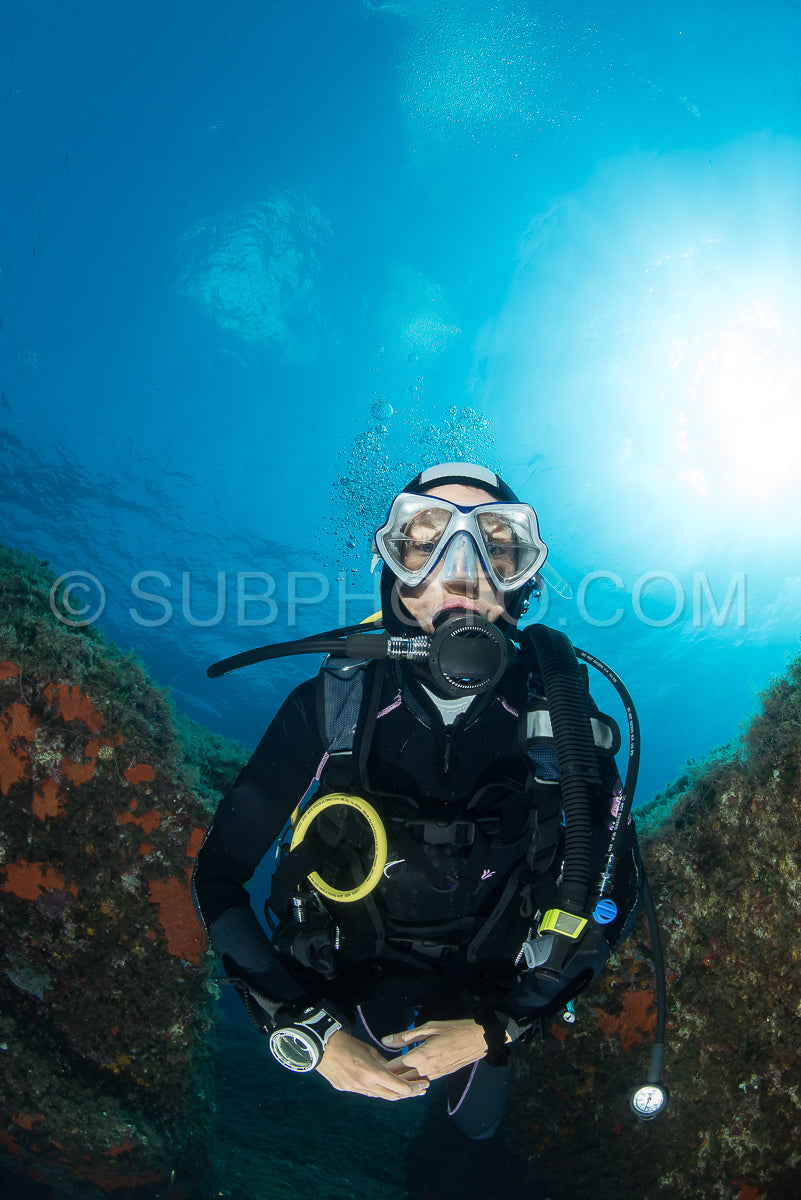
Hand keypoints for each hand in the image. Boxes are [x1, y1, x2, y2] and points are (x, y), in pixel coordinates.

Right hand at [315, 1029, 429, 1100]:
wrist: (322, 1047)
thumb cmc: (348, 1044)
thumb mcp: (370, 1050)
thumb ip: (383, 1063)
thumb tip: (392, 1071)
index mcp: (373, 1073)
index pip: (399, 1087)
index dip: (413, 1089)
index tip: (423, 1086)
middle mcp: (365, 1085)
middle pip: (391, 1096)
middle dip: (407, 1094)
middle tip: (418, 1090)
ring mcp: (354, 1089)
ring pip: (378, 1095)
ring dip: (391, 1093)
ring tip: (403, 1089)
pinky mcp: (345, 1089)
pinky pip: (364, 1092)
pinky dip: (375, 1089)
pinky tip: (380, 1085)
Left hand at [380, 1018, 487, 1080]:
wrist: (477, 1040)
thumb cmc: (453, 1029)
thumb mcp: (428, 1027)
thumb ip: (405, 1036)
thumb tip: (385, 1041)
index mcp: (420, 1057)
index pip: (395, 1068)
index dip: (382, 1068)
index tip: (373, 1066)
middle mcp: (426, 1070)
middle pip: (401, 1080)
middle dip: (389, 1078)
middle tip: (377, 1074)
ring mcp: (434, 1076)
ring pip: (411, 1083)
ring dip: (401, 1081)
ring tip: (389, 1077)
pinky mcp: (440, 1077)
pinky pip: (422, 1081)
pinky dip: (412, 1080)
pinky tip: (407, 1075)